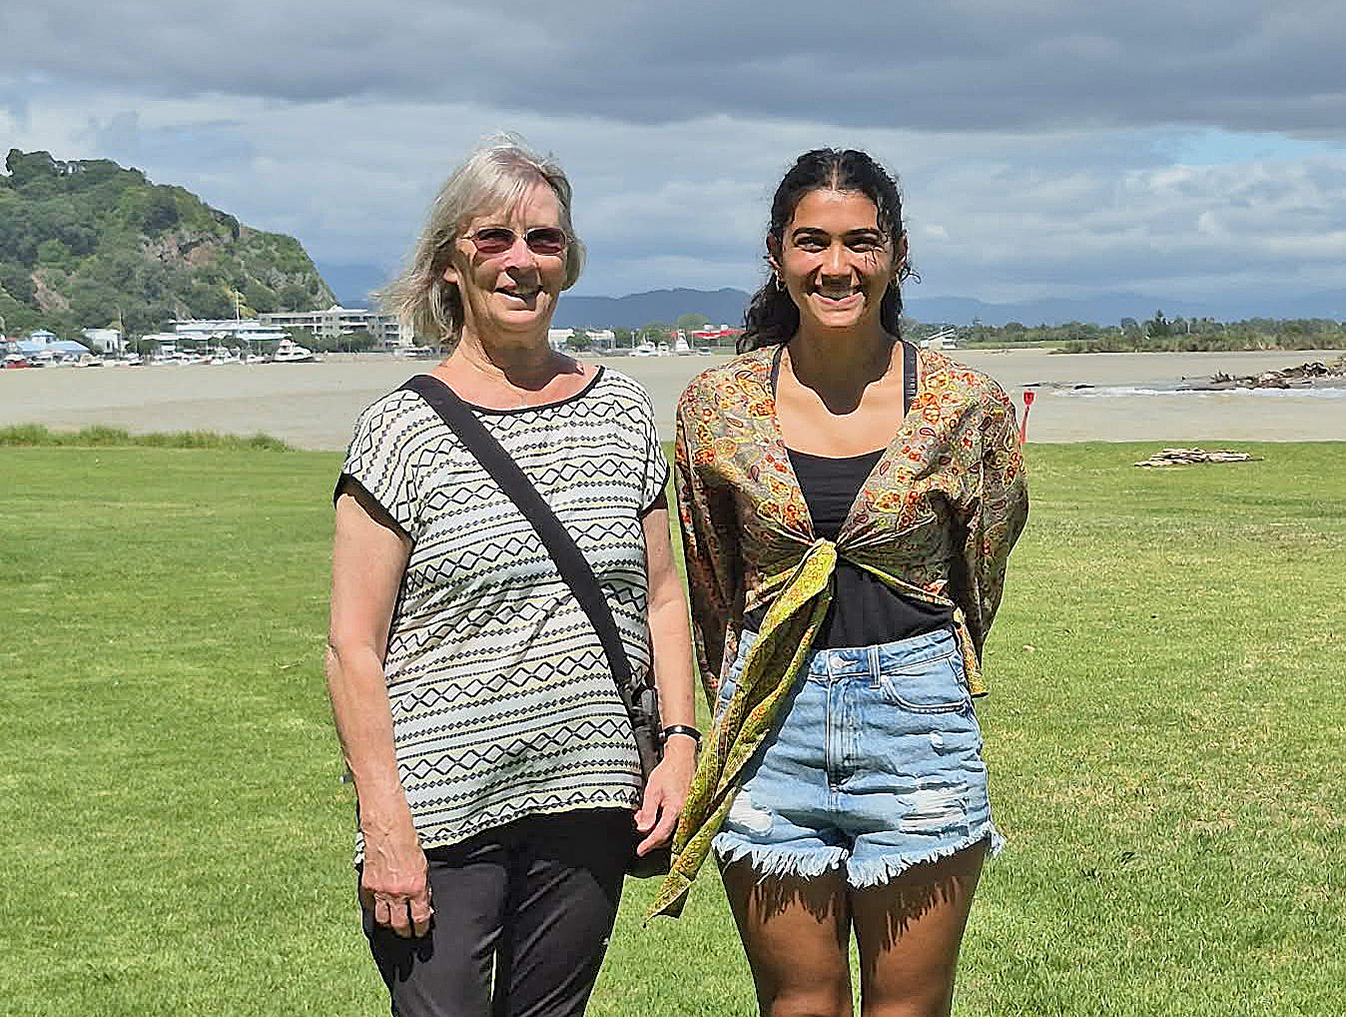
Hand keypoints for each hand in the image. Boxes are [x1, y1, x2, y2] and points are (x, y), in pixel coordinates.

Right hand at [359, 820, 432, 937]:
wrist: (388, 829)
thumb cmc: (409, 843)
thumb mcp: (424, 866)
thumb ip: (423, 888)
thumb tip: (424, 906)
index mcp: (416, 888)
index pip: (419, 918)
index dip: (421, 929)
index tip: (421, 932)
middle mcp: (398, 893)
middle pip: (400, 924)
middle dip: (405, 932)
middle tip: (407, 934)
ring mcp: (380, 891)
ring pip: (383, 920)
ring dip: (389, 924)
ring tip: (393, 925)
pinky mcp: (367, 886)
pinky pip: (370, 907)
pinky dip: (374, 910)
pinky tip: (379, 911)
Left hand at [634, 737, 696, 855]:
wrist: (682, 759)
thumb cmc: (669, 772)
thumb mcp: (653, 791)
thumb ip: (649, 812)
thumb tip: (643, 830)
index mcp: (676, 810)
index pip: (661, 834)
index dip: (649, 844)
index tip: (640, 850)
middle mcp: (685, 815)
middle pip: (667, 836)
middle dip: (651, 836)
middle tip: (638, 826)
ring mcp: (688, 813)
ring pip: (671, 831)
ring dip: (656, 828)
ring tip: (644, 816)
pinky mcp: (688, 810)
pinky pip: (675, 823)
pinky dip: (663, 822)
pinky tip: (654, 814)